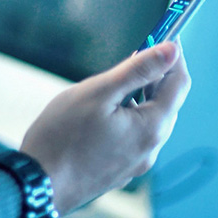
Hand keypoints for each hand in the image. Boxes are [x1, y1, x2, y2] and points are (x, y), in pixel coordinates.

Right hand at [19, 41, 189, 214]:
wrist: (38, 181)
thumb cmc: (62, 136)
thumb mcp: (99, 92)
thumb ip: (137, 70)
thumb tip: (170, 50)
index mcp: (151, 128)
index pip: (179, 84)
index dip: (174, 57)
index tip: (164, 36)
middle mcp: (150, 149)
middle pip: (165, 103)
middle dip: (155, 76)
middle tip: (135, 54)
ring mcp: (136, 162)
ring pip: (147, 120)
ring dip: (138, 97)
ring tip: (109, 85)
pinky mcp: (120, 169)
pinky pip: (133, 136)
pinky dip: (126, 116)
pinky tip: (100, 112)